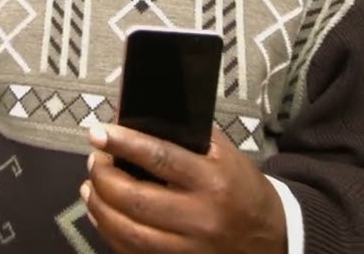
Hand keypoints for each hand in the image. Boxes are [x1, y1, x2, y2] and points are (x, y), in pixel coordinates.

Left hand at [83, 124, 286, 253]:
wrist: (272, 237)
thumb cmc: (243, 190)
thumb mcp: (226, 156)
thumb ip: (187, 140)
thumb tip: (139, 123)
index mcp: (213, 180)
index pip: (159, 158)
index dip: (123, 144)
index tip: (98, 133)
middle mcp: (200, 217)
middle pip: (135, 199)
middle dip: (104, 177)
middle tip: (95, 160)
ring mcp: (189, 248)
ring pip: (128, 231)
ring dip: (100, 207)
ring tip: (91, 187)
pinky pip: (133, 252)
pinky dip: (111, 233)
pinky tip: (102, 215)